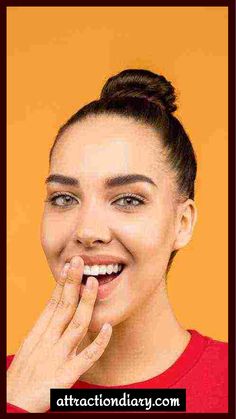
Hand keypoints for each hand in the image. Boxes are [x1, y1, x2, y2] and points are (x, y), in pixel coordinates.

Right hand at [7, 256, 111, 412]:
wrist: (12, 405)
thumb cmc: (22, 376)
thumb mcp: (31, 346)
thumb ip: (46, 329)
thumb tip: (58, 310)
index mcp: (39, 333)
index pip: (53, 303)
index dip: (63, 283)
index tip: (70, 266)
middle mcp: (48, 341)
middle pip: (64, 307)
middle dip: (73, 283)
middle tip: (81, 261)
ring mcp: (58, 356)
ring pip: (77, 324)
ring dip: (86, 303)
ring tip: (93, 282)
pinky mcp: (66, 375)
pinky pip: (87, 356)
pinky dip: (99, 342)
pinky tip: (108, 326)